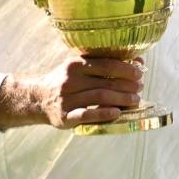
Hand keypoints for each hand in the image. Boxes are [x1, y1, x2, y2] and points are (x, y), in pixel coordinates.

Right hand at [0, 55, 142, 129]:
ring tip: (135, 100)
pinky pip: (88, 114)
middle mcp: (70, 80)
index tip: (140, 72)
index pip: (106, 64)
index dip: (126, 69)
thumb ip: (105, 64)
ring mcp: (67, 99)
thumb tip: (138, 62)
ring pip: (100, 97)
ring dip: (122, 99)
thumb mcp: (80, 67)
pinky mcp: (65, 117)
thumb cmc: (67, 81)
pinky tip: (118, 112)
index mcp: (75, 64)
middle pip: (106, 82)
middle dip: (128, 85)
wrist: (38, 99)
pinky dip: (105, 113)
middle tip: (140, 88)